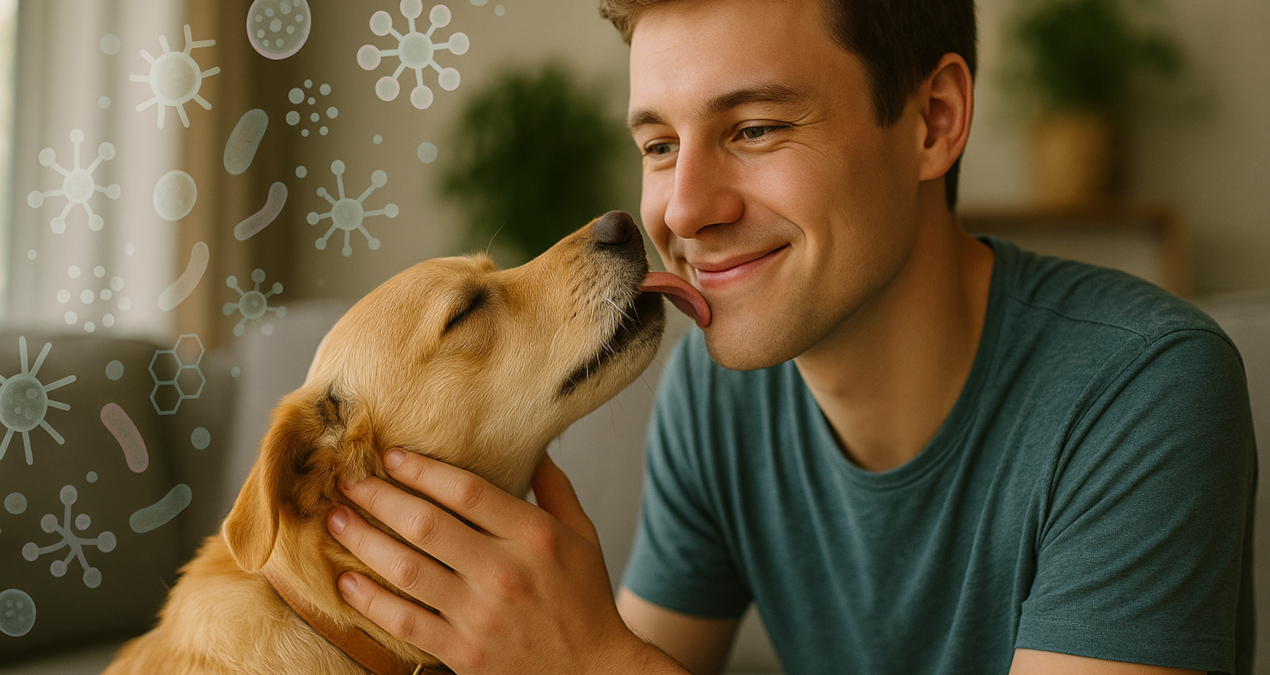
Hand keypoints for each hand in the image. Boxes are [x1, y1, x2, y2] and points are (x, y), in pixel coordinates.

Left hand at [328, 449, 678, 673]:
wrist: (594, 673)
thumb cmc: (585, 601)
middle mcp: (504, 572)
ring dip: (363, 541)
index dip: (423, 469)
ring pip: (406, 569)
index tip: (391, 454)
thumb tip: (532, 446)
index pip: (467, 491)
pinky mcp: (463, 652)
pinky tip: (347, 581)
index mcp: (534, 536)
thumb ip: (554, 489)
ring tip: (336, 521)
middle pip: (426, 524)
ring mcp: (480, 615)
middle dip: (378, 497)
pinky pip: (405, 621)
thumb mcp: (582, 536)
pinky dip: (370, 601)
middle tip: (346, 480)